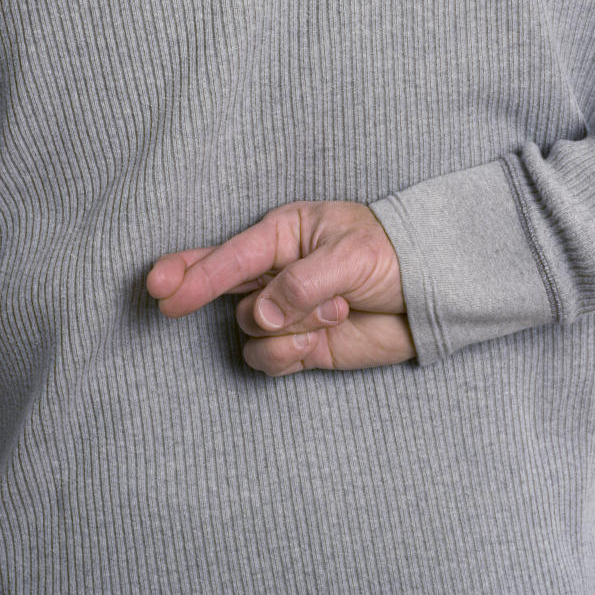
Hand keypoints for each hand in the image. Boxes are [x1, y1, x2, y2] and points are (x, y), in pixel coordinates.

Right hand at [146, 201, 416, 375]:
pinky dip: (289, 355)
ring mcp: (283, 310)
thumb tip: (262, 315)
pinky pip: (267, 359)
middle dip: (193, 292)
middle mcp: (275, 272)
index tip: (163, 289)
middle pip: (217, 285)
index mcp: (284, 234)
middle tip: (165, 304)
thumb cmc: (394, 256)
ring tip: (334, 313)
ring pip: (250, 329)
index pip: (230, 254)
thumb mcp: (352, 256)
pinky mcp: (298, 345)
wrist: (432, 294)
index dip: (193, 271)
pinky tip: (318, 342)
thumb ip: (303, 283)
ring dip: (289, 329)